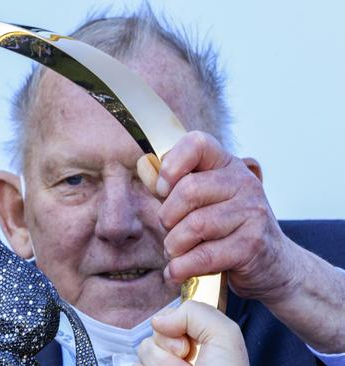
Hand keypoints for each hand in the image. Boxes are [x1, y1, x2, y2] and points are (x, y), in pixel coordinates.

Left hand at [137, 131, 296, 302]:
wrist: (274, 265)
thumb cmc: (228, 230)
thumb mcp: (204, 201)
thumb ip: (174, 186)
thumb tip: (143, 168)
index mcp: (227, 165)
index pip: (197, 143)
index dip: (171, 165)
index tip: (162, 190)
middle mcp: (243, 183)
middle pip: (188, 190)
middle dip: (167, 217)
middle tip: (169, 231)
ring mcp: (252, 213)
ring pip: (194, 225)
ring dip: (174, 246)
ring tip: (174, 253)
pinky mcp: (252, 245)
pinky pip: (204, 256)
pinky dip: (182, 268)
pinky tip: (176, 272)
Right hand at [138, 300, 247, 365]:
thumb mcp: (224, 335)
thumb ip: (195, 312)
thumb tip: (158, 321)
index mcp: (199, 340)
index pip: (171, 317)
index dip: (175, 324)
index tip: (188, 343)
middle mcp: (179, 354)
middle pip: (154, 332)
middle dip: (168, 345)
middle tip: (187, 362)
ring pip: (143, 351)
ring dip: (160, 362)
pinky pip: (132, 365)